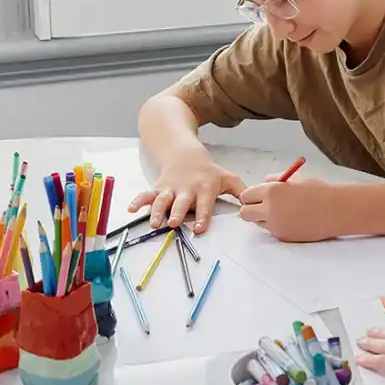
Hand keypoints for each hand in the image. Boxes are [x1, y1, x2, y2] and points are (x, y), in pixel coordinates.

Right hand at [128, 147, 244, 232]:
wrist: (185, 155)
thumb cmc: (209, 172)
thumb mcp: (228, 178)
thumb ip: (241, 191)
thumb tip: (253, 206)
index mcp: (205, 188)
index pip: (204, 204)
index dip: (202, 216)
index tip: (200, 229)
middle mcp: (187, 189)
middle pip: (181, 202)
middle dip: (177, 213)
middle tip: (174, 223)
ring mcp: (171, 189)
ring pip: (162, 200)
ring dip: (156, 211)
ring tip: (153, 223)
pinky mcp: (158, 188)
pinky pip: (147, 195)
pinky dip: (138, 201)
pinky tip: (131, 209)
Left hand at [239, 177, 339, 241]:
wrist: (336, 210)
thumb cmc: (317, 191)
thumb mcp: (294, 178)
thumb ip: (274, 180)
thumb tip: (264, 182)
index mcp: (270, 192)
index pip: (245, 196)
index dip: (252, 195)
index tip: (259, 195)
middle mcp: (269, 210)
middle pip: (245, 213)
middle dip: (251, 209)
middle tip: (263, 205)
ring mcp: (276, 226)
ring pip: (258, 223)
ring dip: (264, 218)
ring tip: (283, 211)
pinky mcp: (283, 237)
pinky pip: (272, 231)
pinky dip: (277, 226)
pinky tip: (292, 219)